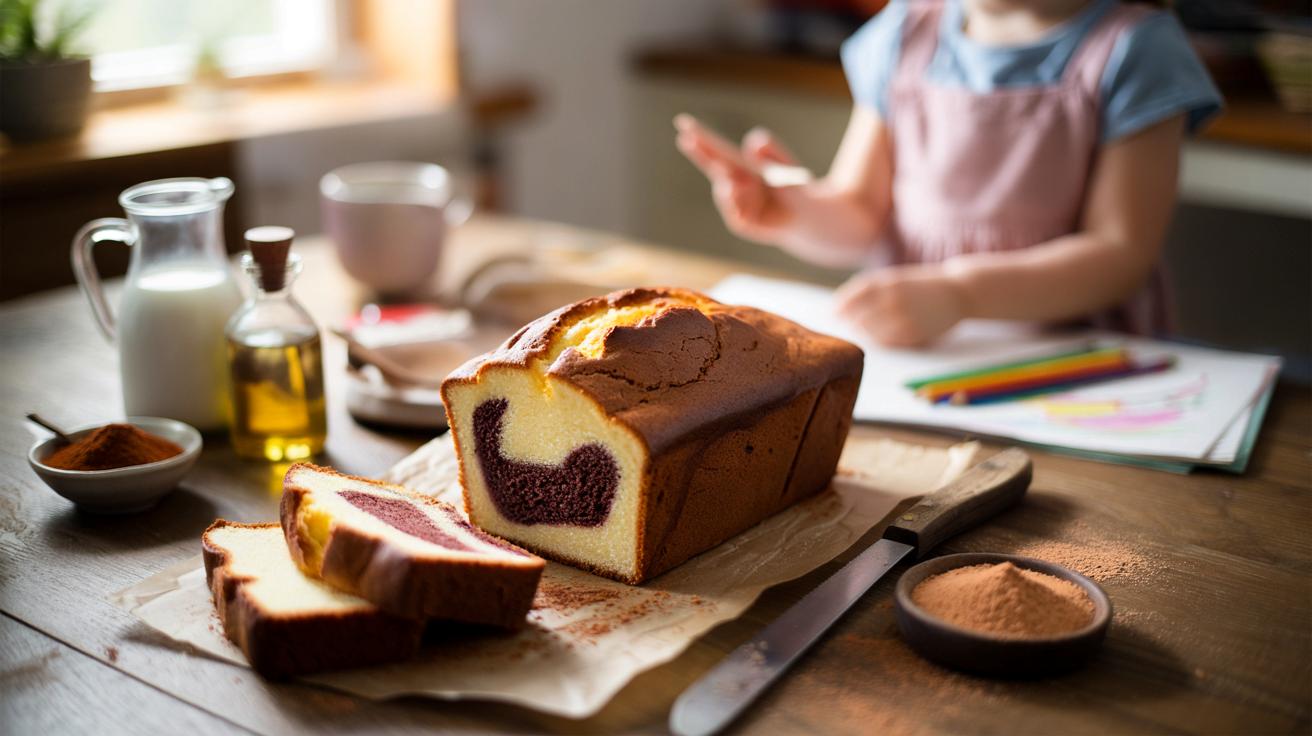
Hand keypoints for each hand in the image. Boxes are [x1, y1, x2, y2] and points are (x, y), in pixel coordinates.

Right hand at [674, 114, 798, 243]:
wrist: (806, 217)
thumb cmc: (794, 186)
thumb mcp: (785, 164)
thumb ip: (772, 151)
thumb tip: (752, 144)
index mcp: (741, 166)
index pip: (717, 148)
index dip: (700, 136)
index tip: (682, 123)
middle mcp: (733, 184)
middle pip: (713, 165)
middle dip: (699, 152)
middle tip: (684, 138)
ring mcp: (735, 204)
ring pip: (726, 189)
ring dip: (733, 185)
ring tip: (748, 184)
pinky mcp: (740, 223)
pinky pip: (735, 213)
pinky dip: (744, 206)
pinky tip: (755, 203)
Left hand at [835, 266, 967, 347]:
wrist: (958, 292)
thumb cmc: (922, 285)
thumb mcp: (898, 278)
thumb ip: (873, 288)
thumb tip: (843, 304)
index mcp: (889, 282)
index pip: (856, 295)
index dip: (841, 304)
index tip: (833, 311)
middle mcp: (895, 299)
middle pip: (860, 315)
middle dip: (850, 321)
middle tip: (843, 324)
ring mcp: (904, 318)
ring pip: (872, 331)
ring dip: (863, 332)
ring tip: (860, 330)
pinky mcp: (914, 334)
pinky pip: (888, 341)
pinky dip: (879, 339)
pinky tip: (878, 336)